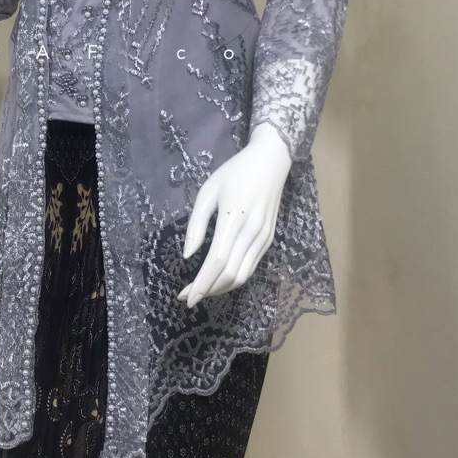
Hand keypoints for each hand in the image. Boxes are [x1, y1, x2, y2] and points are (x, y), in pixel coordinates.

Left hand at [177, 123, 291, 306]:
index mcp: (234, 218)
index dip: (201, 283)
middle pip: (230, 274)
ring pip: (243, 276)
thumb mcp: (208, 191)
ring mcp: (264, 238)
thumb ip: (196, 224)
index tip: (186, 297)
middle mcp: (253, 233)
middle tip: (187, 297)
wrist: (271, 161)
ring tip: (200, 291)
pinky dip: (234, 279)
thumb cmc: (234, 172)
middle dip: (207, 290)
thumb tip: (188, 255)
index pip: (217, 261)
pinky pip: (251, 267)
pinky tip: (219, 279)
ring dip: (220, 288)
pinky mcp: (269, 239)